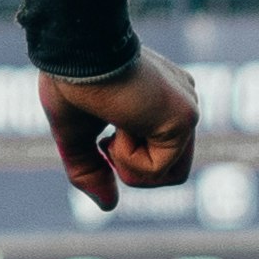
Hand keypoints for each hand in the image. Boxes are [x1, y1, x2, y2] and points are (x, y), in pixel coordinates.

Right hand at [40, 53, 196, 211]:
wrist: (75, 51)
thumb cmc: (71, 79)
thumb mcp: (76, 134)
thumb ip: (92, 169)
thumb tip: (108, 206)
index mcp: (162, 101)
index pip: (160, 154)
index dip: (126, 160)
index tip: (106, 135)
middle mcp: (182, 102)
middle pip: (170, 171)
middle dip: (132, 168)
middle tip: (109, 138)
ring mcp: (187, 109)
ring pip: (169, 176)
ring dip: (129, 164)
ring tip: (115, 129)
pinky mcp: (185, 117)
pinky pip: (159, 169)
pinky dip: (128, 158)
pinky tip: (120, 123)